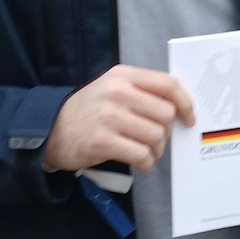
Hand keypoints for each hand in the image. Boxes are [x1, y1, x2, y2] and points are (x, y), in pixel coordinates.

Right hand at [43, 65, 193, 172]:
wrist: (50, 129)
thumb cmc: (89, 110)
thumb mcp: (112, 88)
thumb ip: (142, 91)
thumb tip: (179, 108)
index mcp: (123, 75)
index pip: (168, 84)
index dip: (186, 103)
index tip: (189, 118)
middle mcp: (118, 93)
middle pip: (165, 114)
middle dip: (167, 132)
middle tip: (157, 139)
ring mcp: (109, 117)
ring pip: (156, 136)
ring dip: (157, 150)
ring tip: (147, 152)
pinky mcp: (102, 141)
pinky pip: (141, 155)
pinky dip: (146, 162)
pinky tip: (139, 161)